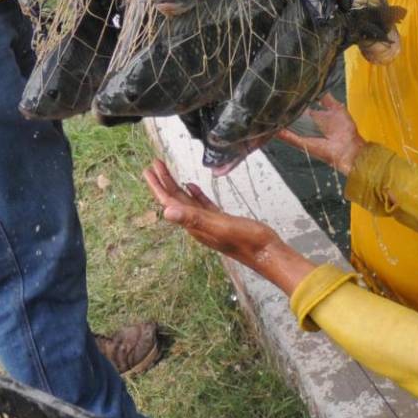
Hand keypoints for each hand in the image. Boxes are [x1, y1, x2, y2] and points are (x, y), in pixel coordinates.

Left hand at [143, 160, 317, 293]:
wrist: (268, 253)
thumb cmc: (247, 240)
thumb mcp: (219, 226)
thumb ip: (194, 219)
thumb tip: (166, 212)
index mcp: (195, 225)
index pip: (170, 203)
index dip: (158, 186)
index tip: (148, 170)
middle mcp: (198, 224)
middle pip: (175, 200)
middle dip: (164, 182)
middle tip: (154, 164)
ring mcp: (209, 223)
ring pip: (186, 201)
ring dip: (175, 185)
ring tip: (167, 171)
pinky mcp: (221, 220)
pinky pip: (202, 204)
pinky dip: (194, 194)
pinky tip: (191, 185)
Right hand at [275, 95, 366, 175]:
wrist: (348, 146)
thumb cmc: (345, 130)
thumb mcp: (336, 108)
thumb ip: (326, 98)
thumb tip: (320, 84)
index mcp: (313, 116)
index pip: (298, 107)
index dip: (291, 101)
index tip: (283, 93)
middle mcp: (305, 125)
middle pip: (290, 116)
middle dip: (281, 109)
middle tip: (271, 100)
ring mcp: (301, 134)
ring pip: (285, 126)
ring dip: (278, 120)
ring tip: (267, 111)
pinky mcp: (300, 142)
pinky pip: (287, 137)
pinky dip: (280, 132)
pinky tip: (272, 126)